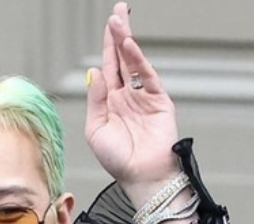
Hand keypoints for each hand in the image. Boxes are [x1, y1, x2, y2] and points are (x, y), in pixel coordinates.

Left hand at [85, 3, 179, 206]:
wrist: (143, 177)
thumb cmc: (118, 161)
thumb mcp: (96, 130)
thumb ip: (95, 100)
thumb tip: (95, 72)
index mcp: (110, 103)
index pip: (108, 68)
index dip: (107, 46)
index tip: (108, 24)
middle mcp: (127, 96)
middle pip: (122, 58)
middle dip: (119, 34)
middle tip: (118, 10)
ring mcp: (143, 96)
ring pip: (134, 62)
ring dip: (126, 41)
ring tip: (119, 20)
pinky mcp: (158, 100)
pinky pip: (146, 75)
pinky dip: (138, 60)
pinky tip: (129, 46)